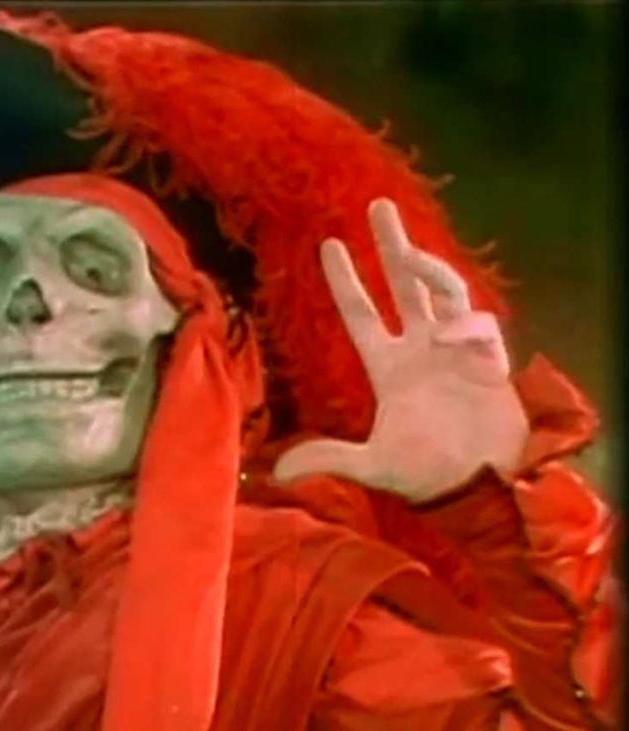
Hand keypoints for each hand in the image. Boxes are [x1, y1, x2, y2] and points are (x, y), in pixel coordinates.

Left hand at [273, 198, 528, 502]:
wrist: (479, 488)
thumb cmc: (426, 475)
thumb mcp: (370, 464)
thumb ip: (328, 457)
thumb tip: (278, 472)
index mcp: (388, 367)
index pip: (361, 313)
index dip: (346, 281)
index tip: (330, 245)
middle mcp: (419, 349)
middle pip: (402, 285)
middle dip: (392, 245)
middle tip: (377, 205)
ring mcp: (454, 350)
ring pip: (442, 290)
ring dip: (428, 266)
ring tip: (409, 253)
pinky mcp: (489, 359)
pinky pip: (478, 326)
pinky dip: (466, 324)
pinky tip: (454, 336)